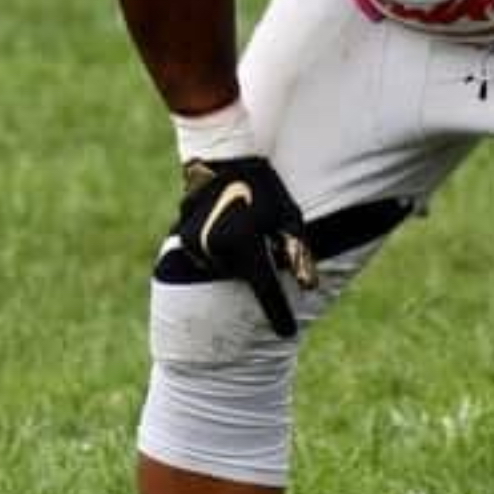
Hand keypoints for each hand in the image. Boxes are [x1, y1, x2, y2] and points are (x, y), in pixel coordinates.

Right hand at [176, 157, 318, 337]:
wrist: (222, 160)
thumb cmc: (264, 187)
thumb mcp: (289, 216)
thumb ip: (298, 253)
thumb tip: (310, 287)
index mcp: (246, 245)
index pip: (266, 291)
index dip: (279, 313)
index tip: (288, 332)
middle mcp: (218, 250)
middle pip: (244, 277)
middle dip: (257, 267)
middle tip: (260, 235)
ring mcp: (197, 246)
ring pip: (225, 269)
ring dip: (238, 258)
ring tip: (241, 223)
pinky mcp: (184, 241)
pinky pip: (209, 258)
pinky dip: (221, 251)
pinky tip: (226, 224)